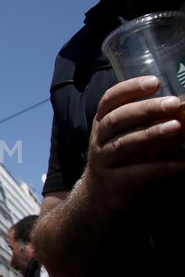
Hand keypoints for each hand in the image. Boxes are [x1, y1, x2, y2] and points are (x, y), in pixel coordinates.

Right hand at [85, 76, 184, 209]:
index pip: (110, 100)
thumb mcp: (126, 135)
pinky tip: (180, 164)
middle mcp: (100, 139)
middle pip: (117, 119)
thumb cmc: (123, 157)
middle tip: (173, 103)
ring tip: (177, 127)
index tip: (155, 82)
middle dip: (145, 109)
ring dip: (151, 134)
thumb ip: (146, 121)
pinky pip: (135, 173)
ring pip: (123, 144)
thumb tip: (184, 108)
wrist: (102, 194)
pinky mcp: (114, 182)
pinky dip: (159, 168)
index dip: (129, 89)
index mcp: (103, 122)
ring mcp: (104, 160)